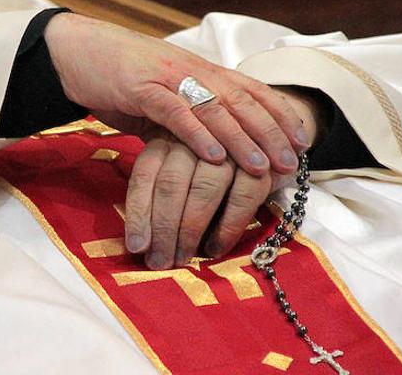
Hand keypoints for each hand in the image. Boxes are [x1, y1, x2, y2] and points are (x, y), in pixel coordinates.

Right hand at [45, 13, 309, 175]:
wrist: (76, 51)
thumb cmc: (120, 75)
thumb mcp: (164, 92)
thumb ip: (190, 113)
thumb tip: (215, 146)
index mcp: (200, 70)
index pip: (251, 89)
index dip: (279, 114)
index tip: (302, 140)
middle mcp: (191, 70)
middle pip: (241, 100)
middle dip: (270, 131)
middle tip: (292, 161)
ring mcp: (167, 77)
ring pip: (214, 107)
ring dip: (241, 138)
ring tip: (261, 165)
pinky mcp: (140, 88)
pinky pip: (175, 113)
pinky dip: (197, 134)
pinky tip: (213, 156)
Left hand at [124, 131, 272, 268]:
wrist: (266, 144)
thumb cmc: (212, 172)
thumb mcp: (181, 176)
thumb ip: (161, 197)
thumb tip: (141, 243)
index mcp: (167, 140)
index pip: (145, 175)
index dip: (138, 213)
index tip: (135, 247)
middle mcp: (193, 140)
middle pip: (170, 184)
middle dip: (162, 228)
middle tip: (159, 262)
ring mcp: (228, 148)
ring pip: (203, 190)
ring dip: (190, 230)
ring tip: (181, 259)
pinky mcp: (260, 161)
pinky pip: (242, 197)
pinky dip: (227, 227)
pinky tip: (215, 249)